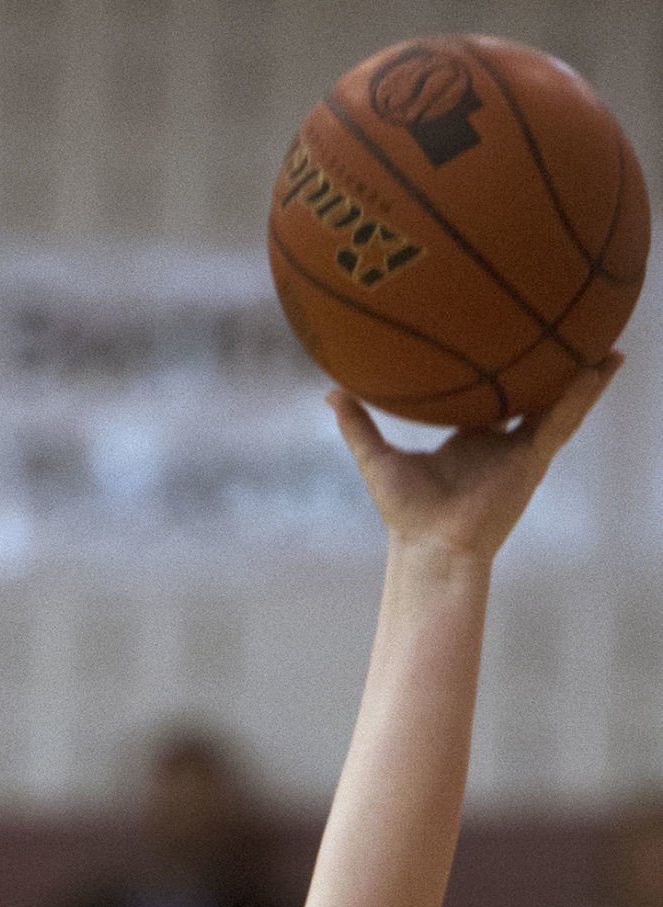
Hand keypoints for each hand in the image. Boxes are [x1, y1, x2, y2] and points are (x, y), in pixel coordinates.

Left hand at [328, 353, 622, 563]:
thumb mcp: (376, 458)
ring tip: (607, 341)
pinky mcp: (532, 460)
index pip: (491, 397)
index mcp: (469, 439)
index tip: (504, 335)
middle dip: (550, 367)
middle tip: (567, 327)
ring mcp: (520, 451)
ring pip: (558, 404)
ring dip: (583, 376)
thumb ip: (358, 424)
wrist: (430, 546)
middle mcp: (499, 443)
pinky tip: (604, 366)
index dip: (501, 371)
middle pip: (531, 396)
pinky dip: (583, 394)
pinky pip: (562, 420)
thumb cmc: (406, 512)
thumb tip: (331, 389)